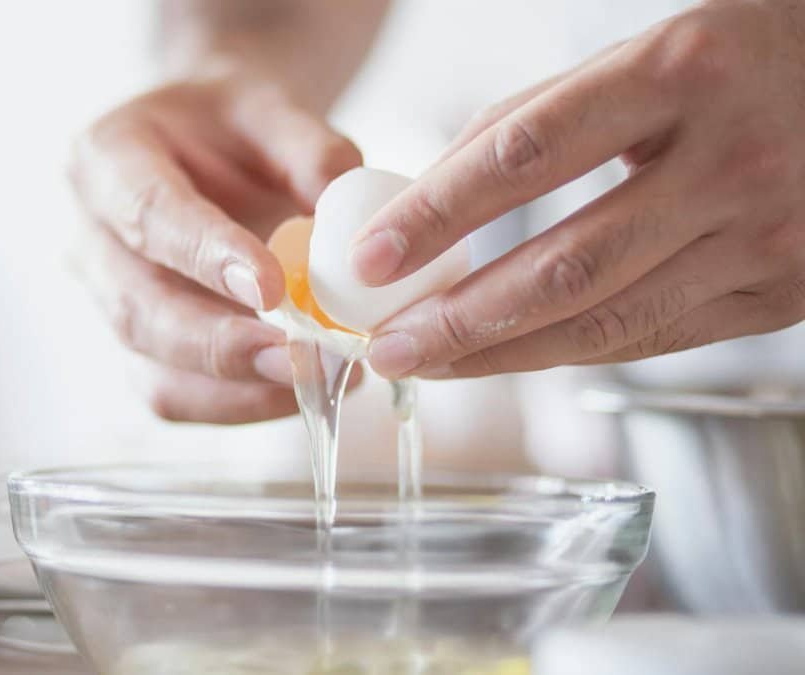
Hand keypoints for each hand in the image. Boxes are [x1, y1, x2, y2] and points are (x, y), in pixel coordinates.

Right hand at [69, 74, 361, 420]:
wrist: (206, 146)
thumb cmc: (229, 124)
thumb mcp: (269, 105)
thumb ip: (308, 147)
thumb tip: (343, 206)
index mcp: (105, 159)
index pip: (147, 213)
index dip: (203, 256)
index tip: (270, 287)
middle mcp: (91, 238)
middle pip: (137, 309)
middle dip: (216, 344)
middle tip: (294, 358)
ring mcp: (110, 301)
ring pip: (150, 368)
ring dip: (232, 387)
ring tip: (313, 380)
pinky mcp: (141, 347)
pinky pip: (175, 394)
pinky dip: (237, 404)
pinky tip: (297, 390)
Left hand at [351, 0, 804, 378]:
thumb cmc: (742, 63)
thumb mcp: (645, 55)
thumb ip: (540, 118)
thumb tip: (430, 194)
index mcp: (680, 72)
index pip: (526, 154)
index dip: (438, 213)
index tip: (371, 257)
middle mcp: (731, 159)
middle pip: (564, 264)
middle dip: (458, 318)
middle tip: (386, 345)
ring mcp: (766, 235)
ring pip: (606, 322)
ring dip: (500, 354)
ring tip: (428, 362)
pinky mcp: (784, 295)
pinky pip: (652, 338)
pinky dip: (568, 352)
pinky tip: (508, 356)